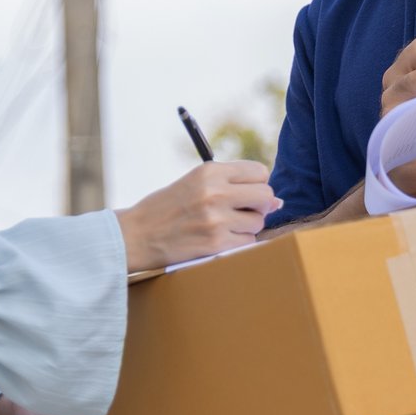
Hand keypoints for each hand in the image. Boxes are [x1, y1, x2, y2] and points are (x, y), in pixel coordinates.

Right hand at [116, 160, 279, 270]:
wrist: (136, 234)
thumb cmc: (166, 208)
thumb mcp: (194, 183)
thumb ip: (231, 185)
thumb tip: (278, 202)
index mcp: (209, 171)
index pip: (259, 171)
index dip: (258, 184)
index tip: (247, 193)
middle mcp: (215, 192)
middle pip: (266, 195)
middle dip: (260, 205)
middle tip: (244, 211)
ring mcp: (216, 219)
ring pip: (258, 221)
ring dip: (248, 226)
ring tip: (223, 226)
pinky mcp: (215, 243)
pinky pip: (247, 241)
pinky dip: (238, 242)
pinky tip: (219, 239)